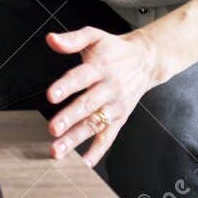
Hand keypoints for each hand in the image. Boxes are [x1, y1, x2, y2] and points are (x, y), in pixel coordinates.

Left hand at [44, 26, 164, 165]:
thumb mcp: (95, 36)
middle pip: (88, 105)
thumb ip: (72, 39)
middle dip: (70, 118)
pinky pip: (108, 137)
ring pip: (95, 125)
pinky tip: (84, 162)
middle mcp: (109, 89)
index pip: (81, 78)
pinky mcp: (120, 119)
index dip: (66, 86)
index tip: (50, 96)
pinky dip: (98, 151)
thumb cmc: (114, 49)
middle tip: (52, 129)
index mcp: (101, 68)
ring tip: (57, 150)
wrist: (146, 61)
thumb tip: (51, 39)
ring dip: (76, 139)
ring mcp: (115, 106)